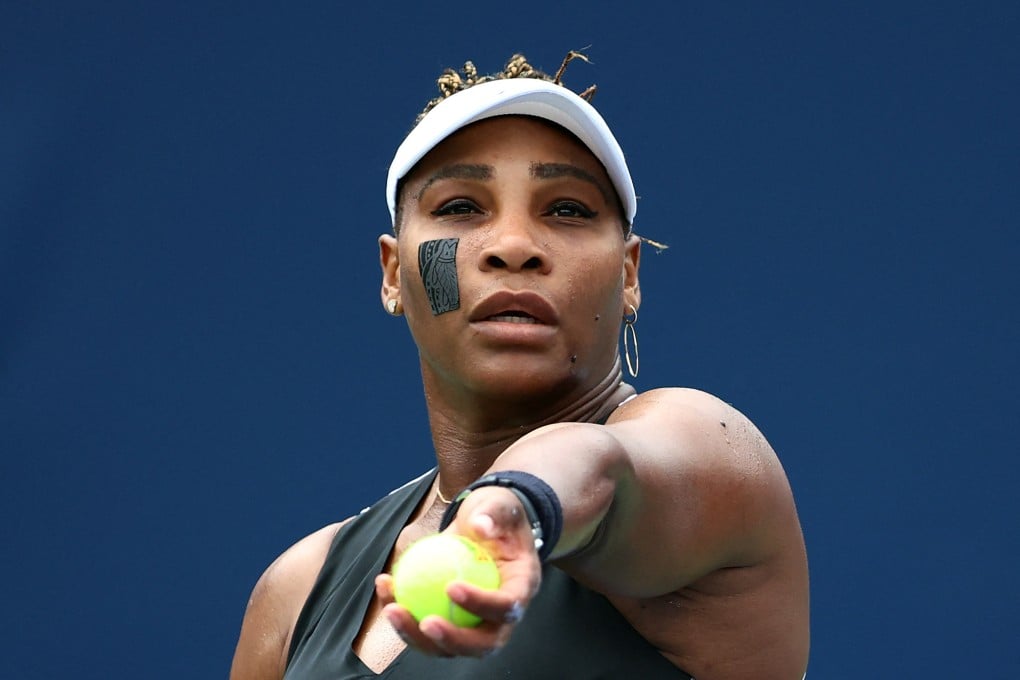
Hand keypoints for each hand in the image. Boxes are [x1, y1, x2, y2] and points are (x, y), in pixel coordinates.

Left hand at [374, 486, 541, 656]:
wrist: (482, 521)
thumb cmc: (494, 513)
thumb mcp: (498, 504)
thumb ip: (492, 513)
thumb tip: (480, 526)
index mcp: (522, 588)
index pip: (507, 606)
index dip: (481, 604)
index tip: (451, 587)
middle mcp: (503, 615)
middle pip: (483, 644)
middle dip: (453, 640)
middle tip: (425, 621)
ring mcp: (476, 623)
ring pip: (449, 645)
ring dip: (417, 635)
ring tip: (392, 609)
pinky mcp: (451, 620)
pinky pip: (425, 624)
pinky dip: (403, 611)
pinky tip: (384, 585)